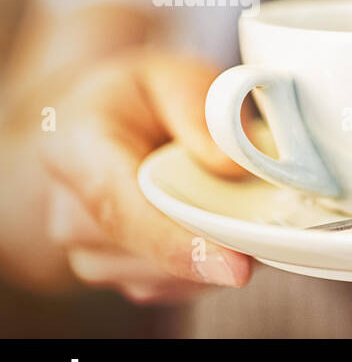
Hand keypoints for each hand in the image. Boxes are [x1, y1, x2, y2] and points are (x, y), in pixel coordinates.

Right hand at [34, 51, 252, 302]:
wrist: (93, 123)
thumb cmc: (136, 98)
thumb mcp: (170, 76)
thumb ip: (199, 111)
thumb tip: (232, 165)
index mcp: (75, 150)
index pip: (124, 212)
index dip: (181, 246)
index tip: (238, 268)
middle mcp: (70, 214)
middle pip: (155, 253)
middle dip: (222, 241)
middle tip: (270, 211)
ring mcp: (90, 254)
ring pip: (173, 277)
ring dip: (218, 251)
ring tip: (230, 201)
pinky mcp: (119, 275)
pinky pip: (178, 285)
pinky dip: (210, 262)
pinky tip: (216, 224)